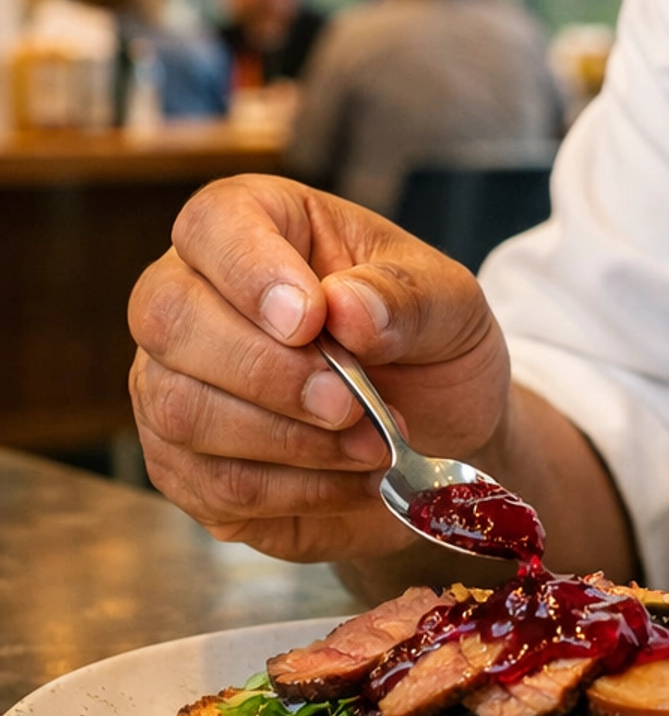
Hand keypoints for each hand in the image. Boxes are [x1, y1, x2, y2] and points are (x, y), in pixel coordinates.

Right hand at [129, 175, 512, 563]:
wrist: (442, 430)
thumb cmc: (428, 342)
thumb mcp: (450, 303)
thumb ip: (405, 298)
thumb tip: (347, 309)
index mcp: (256, 224)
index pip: (211, 225)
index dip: (250, 272)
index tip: (312, 319)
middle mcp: (192, 296)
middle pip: (171, 321)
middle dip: (268, 372)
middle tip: (350, 401)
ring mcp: (172, 383)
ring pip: (182, 412)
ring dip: (290, 440)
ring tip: (372, 444)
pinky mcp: (185, 467)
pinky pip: (214, 484)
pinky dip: (296, 490)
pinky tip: (352, 478)